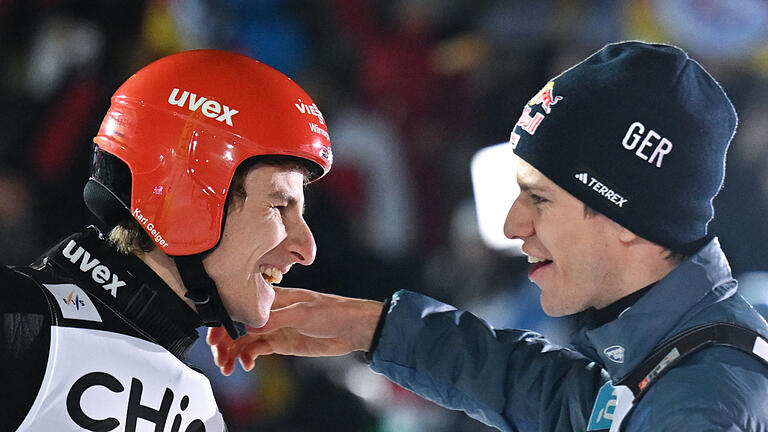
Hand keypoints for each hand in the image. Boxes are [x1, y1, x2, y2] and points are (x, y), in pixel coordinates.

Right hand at [207, 286, 383, 375]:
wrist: (354, 328)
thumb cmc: (333, 312)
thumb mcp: (305, 313)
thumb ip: (277, 318)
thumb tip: (250, 323)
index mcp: (275, 299)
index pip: (241, 308)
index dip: (225, 322)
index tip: (214, 338)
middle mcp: (271, 313)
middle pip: (239, 326)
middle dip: (225, 342)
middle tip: (219, 358)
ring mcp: (276, 328)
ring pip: (246, 340)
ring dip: (233, 353)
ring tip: (228, 367)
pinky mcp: (282, 342)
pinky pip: (258, 350)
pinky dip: (248, 358)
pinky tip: (246, 366)